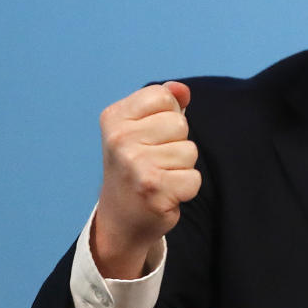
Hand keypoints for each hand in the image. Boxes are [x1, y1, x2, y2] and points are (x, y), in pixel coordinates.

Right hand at [92, 81, 199, 278]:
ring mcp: (134, 165)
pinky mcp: (152, 191)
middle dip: (177, 142)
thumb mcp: (143, 126)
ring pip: (189, 151)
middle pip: (180, 124)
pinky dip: (186, 188)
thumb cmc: (138, 164)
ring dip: (182, 167)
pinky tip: (165, 193)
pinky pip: (194, 179)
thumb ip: (165, 101)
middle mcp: (119, 140)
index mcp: (114, 118)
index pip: (164, 96)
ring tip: (160, 176)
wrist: (121, 217)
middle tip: (156, 160)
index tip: (150, 135)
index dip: (168, 115)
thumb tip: (182, 90)